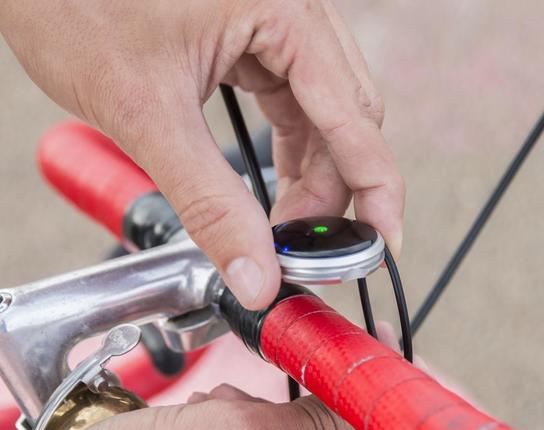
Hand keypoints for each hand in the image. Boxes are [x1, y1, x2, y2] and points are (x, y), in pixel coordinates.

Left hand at [0, 0, 404, 309]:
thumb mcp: (145, 111)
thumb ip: (209, 201)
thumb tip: (255, 274)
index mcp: (283, 8)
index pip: (355, 114)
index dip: (376, 187)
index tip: (383, 241)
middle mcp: (294, 8)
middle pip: (348, 118)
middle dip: (333, 190)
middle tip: (304, 248)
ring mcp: (276, 20)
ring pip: (324, 115)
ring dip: (312, 176)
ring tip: (281, 227)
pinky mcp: (254, 34)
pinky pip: (293, 102)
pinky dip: (289, 152)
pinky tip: (272, 189)